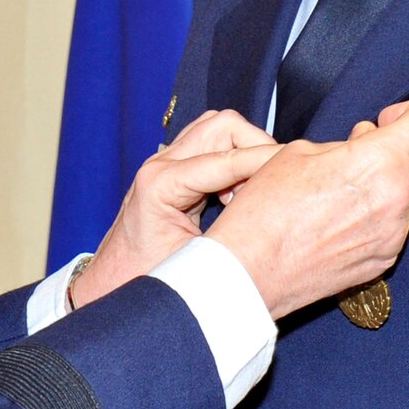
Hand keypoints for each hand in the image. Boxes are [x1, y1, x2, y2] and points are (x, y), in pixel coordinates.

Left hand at [68, 109, 278, 308]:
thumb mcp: (194, 266)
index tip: (298, 172)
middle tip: (274, 184)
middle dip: (257, 147)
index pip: (225, 157)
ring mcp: (164, 161)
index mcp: (160, 183)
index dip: (266, 162)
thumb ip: (234, 239)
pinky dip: (234, 158)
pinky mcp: (173, 167)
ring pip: (218, 128)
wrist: (111, 283)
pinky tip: (240, 193)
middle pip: (222, 126)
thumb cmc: (145, 280)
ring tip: (257, 190)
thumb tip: (281, 220)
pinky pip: (212, 144)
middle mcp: (160, 163)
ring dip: (245, 150)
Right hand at [204, 100, 408, 319]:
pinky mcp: (385, 259)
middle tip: (372, 144)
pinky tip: (345, 213)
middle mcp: (398, 198)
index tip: (389, 119)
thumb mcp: (299, 152)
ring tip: (351, 182)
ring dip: (396, 178)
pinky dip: (382, 210)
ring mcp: (394, 233)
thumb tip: (367, 140)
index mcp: (379, 162)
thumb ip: (346, 143)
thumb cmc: (267, 208)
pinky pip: (398, 223)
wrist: (251, 270)